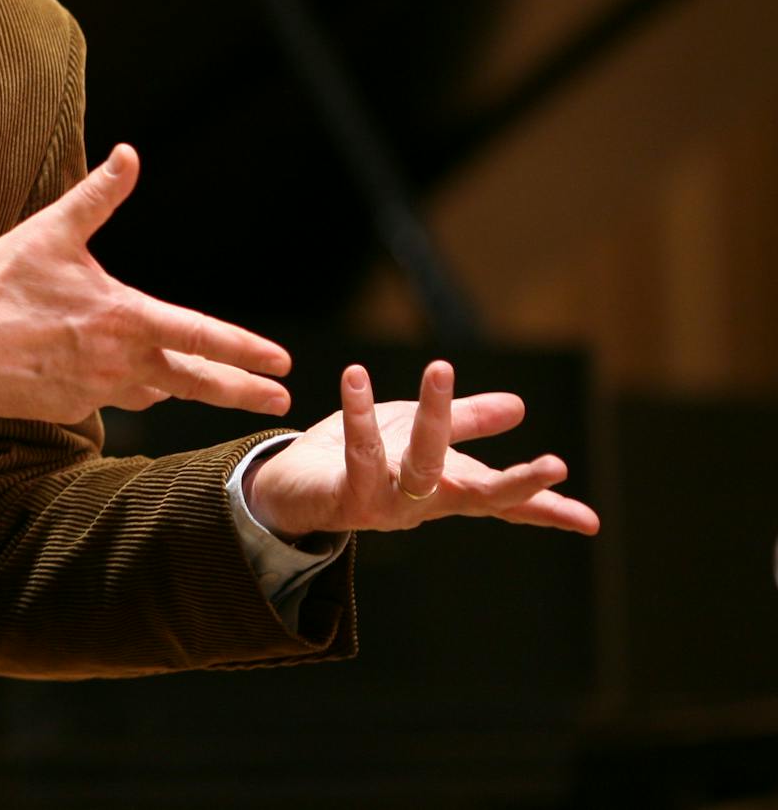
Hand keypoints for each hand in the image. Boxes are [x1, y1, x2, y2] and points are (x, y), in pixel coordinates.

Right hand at [0, 144, 292, 425]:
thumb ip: (98, 195)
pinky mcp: (69, 408)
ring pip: (151, 392)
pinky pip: (107, 399)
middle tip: (278, 400)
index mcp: (125, 318)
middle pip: (196, 383)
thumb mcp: (51, 231)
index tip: (281, 362)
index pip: (201, 336)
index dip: (246, 349)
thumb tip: (129, 155)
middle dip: (241, 392)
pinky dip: (119, 388)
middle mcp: (120, 362)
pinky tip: (113, 378)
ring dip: (176, 388)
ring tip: (195, 385)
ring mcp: (96, 391)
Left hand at [246, 360, 602, 540]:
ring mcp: (386, 505)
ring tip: (441, 366)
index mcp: (447, 488)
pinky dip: (357, 412)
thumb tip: (521, 406)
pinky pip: (358, 450)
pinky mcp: (346, 496)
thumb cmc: (366, 460)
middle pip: (477, 494)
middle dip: (517, 483)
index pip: (503, 500)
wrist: (295, 491)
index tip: (591, 521)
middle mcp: (423, 503)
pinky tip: (356, 376)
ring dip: (431, 415)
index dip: (546, 510)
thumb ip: (468, 423)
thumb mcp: (419, 434)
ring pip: (419, 464)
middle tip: (554, 466)